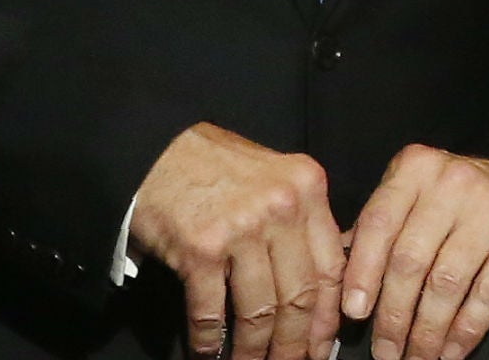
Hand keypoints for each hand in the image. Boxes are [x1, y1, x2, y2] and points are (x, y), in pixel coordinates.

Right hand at [129, 122, 344, 359]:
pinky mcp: (201, 248)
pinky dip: (210, 340)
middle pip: (301, 295)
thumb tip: (319, 291)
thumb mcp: (276, 179)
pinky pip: (212, 311)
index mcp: (308, 188)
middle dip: (296, 343)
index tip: (323, 347)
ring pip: (260, 310)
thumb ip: (301, 222)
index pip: (332, 266)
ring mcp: (242, 227)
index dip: (329, 316)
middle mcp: (282, 206)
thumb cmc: (218, 168)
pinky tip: (209, 353)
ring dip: (255, 350)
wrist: (157, 148)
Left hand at [342, 144, 488, 359]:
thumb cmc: (454, 202)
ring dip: (427, 332)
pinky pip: (486, 295)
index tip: (355, 311)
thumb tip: (336, 280)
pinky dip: (465, 332)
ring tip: (416, 357)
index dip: (363, 272)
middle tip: (385, 351)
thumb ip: (378, 230)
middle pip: (410, 260)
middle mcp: (454, 181)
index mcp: (417, 168)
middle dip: (393, 316)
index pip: (380, 222)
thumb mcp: (412, 198)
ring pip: (446, 283)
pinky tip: (450, 351)